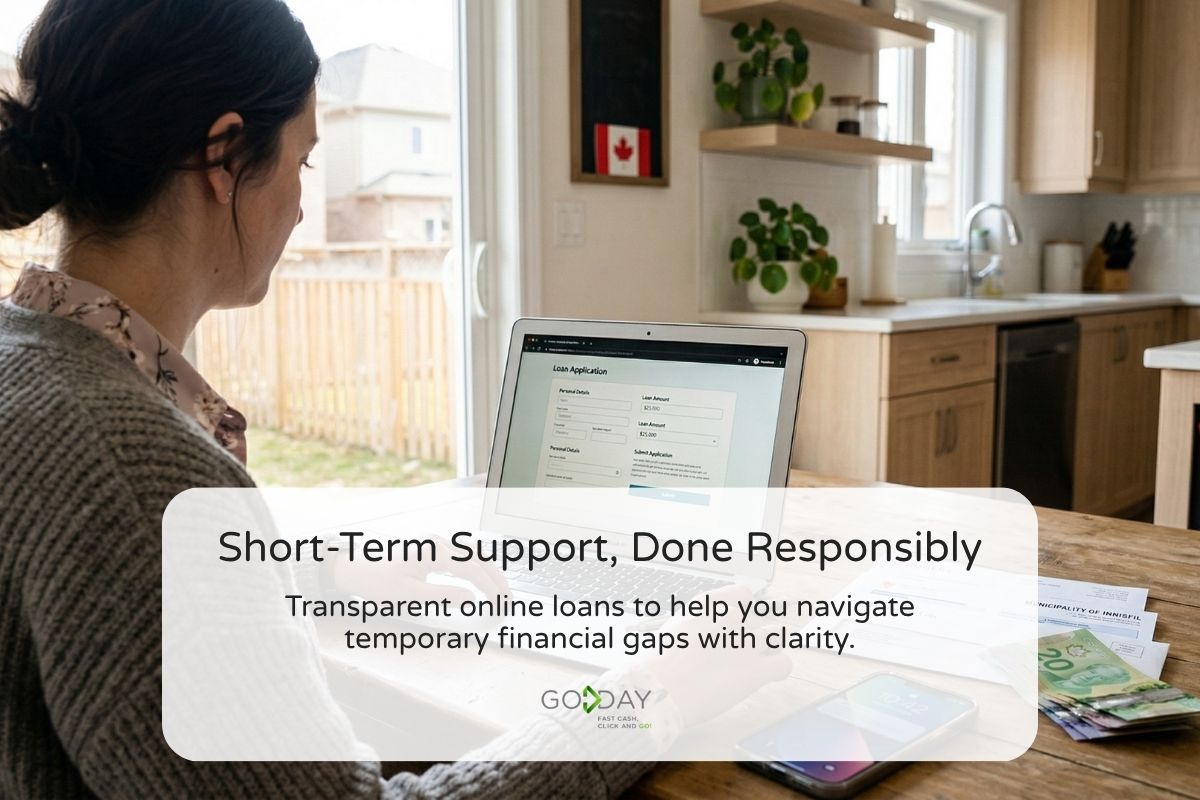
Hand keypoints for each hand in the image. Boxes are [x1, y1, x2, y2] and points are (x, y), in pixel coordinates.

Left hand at [333, 536, 508, 604]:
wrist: (356, 569)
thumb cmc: (378, 581)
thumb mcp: (408, 594)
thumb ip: (442, 596)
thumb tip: (470, 598)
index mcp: (432, 550)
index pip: (470, 567)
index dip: (488, 585)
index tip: (499, 602)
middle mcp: (438, 542)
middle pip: (478, 557)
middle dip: (496, 578)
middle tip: (508, 600)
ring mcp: (438, 543)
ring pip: (474, 554)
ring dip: (490, 572)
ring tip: (501, 592)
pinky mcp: (436, 549)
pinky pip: (465, 555)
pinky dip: (480, 567)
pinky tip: (484, 580)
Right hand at [636, 585, 791, 726]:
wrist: (657, 691)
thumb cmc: (658, 666)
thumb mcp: (674, 629)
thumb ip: (697, 624)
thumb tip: (706, 633)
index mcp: (709, 606)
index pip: (743, 594)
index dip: (743, 609)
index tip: (737, 622)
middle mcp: (731, 620)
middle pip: (761, 616)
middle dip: (754, 633)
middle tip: (741, 651)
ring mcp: (746, 644)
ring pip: (777, 636)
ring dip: (770, 647)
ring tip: (756, 662)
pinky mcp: (755, 671)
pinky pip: (784, 663)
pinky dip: (779, 669)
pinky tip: (765, 676)